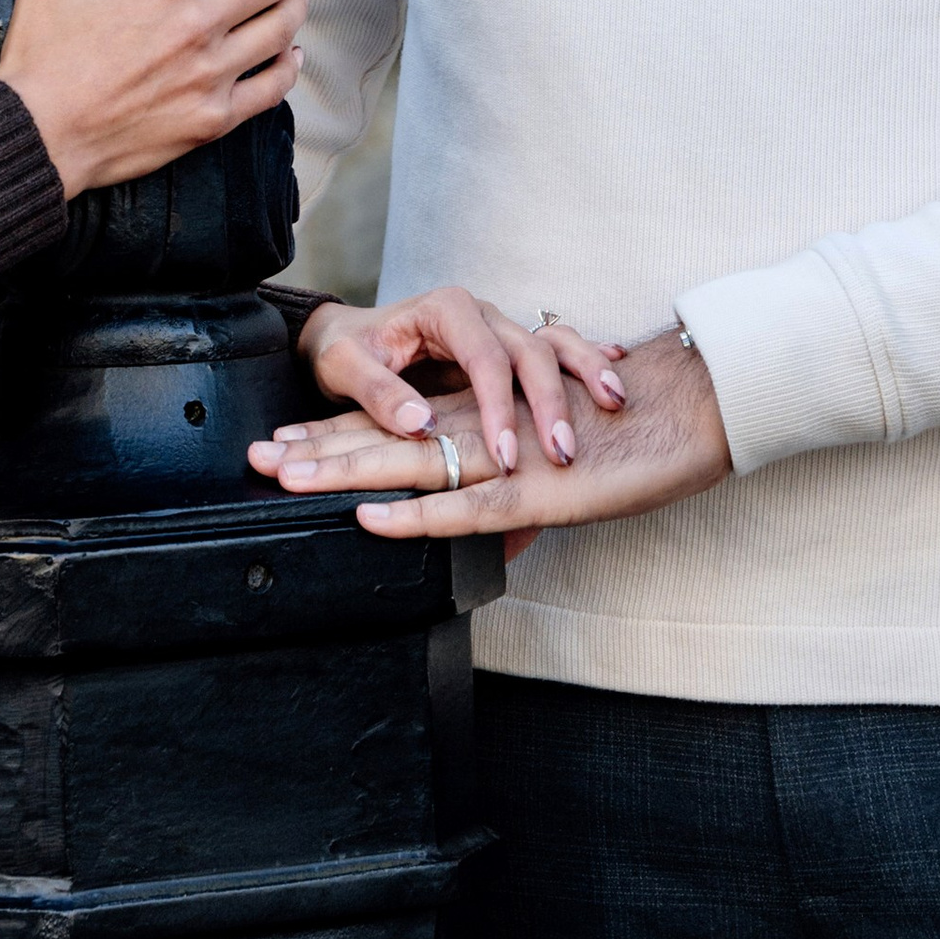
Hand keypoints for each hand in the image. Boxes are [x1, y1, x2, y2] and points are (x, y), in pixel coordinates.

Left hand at [248, 329, 731, 542]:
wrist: (686, 410)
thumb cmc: (623, 434)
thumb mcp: (555, 462)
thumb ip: (516, 492)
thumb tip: (494, 528)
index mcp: (478, 413)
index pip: (392, 424)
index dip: (334, 435)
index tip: (278, 448)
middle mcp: (478, 424)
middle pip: (382, 436)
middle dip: (315, 449)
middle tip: (253, 458)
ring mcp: (499, 453)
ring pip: (406, 460)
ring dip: (342, 471)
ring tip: (286, 480)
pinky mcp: (528, 483)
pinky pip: (460, 503)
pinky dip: (411, 513)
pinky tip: (370, 518)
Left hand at [287, 289, 625, 475]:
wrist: (350, 336)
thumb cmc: (347, 351)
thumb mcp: (349, 367)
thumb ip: (381, 394)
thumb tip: (420, 425)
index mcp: (445, 311)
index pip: (484, 359)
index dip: (498, 408)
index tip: (504, 460)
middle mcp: (480, 316)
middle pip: (530, 353)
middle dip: (551, 402)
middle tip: (564, 454)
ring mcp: (501, 331)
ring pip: (553, 349)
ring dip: (584, 377)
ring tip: (614, 405)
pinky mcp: (511, 353)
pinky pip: (558, 353)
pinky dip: (588, 366)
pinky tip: (614, 384)